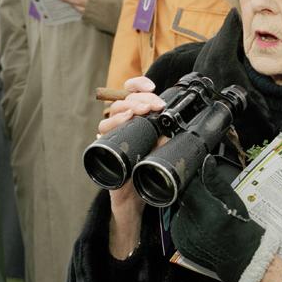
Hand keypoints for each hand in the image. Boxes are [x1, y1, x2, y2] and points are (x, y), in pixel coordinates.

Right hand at [99, 76, 166, 245]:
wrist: (138, 197)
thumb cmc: (148, 169)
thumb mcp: (163, 146)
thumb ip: (167, 132)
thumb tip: (178, 118)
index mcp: (136, 118)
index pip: (131, 92)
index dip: (138, 84)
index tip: (152, 87)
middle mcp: (122, 124)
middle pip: (123, 101)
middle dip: (140, 99)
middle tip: (154, 105)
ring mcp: (112, 137)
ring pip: (111, 114)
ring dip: (127, 109)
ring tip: (140, 112)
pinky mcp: (104, 150)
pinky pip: (103, 133)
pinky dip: (113, 125)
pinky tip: (124, 122)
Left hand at [170, 156, 279, 281]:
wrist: (242, 259)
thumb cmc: (240, 226)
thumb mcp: (232, 200)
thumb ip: (215, 180)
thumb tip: (206, 160)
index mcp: (205, 211)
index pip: (187, 186)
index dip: (189, 178)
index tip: (194, 174)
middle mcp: (190, 224)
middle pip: (182, 199)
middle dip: (192, 195)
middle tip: (207, 198)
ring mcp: (182, 237)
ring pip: (180, 212)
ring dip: (190, 209)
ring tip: (206, 214)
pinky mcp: (179, 245)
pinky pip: (180, 226)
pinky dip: (188, 222)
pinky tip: (202, 226)